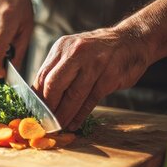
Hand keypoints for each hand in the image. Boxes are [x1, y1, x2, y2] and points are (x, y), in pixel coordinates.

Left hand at [32, 0, 166, 130]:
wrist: (132, 40)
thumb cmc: (98, 51)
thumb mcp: (74, 52)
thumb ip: (58, 70)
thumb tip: (39, 96)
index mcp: (63, 47)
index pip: (42, 75)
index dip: (37, 97)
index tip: (34, 112)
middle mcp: (76, 53)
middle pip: (54, 85)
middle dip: (48, 107)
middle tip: (45, 122)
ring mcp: (94, 64)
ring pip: (73, 95)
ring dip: (64, 114)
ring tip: (59, 126)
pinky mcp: (109, 76)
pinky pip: (90, 100)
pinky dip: (80, 114)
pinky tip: (75, 122)